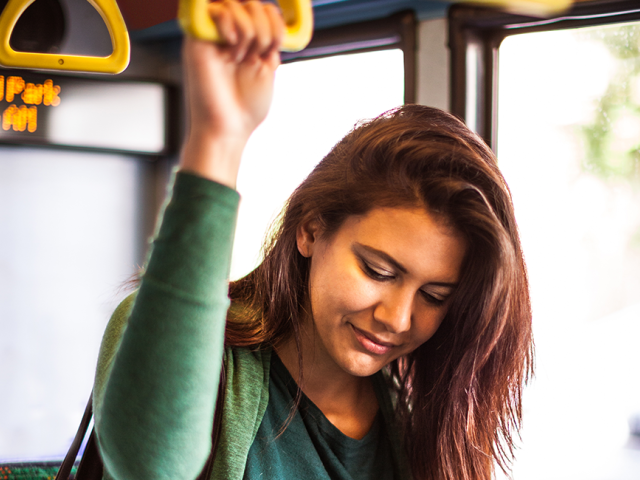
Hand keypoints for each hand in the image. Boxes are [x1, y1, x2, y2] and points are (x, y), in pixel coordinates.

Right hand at [180, 0, 284, 186]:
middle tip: (257, 55)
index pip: (264, 9)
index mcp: (247, 42)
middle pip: (252, 3)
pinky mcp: (197, 38)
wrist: (228, 128)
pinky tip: (231, 50)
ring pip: (236, 3)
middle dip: (263, 28)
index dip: (275, 21)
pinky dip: (231, 26)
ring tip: (241, 58)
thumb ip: (270, 39)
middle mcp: (229, 35)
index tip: (274, 45)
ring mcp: (213, 35)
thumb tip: (272, 15)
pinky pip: (217, 10)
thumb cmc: (246, 108)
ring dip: (249, 32)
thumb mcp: (269, 67)